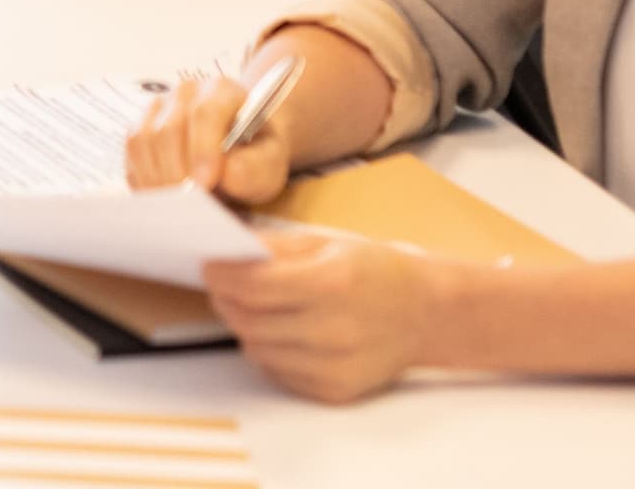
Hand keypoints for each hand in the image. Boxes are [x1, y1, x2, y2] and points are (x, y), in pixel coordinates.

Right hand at [126, 66, 293, 206]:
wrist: (238, 151)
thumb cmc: (255, 156)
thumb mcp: (269, 165)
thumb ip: (255, 169)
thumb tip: (227, 175)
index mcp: (223, 91)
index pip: (205, 113)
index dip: (202, 149)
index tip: (205, 184)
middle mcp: (185, 92)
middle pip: (169, 129)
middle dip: (177, 172)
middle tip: (188, 206)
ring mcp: (159, 108)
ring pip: (144, 140)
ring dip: (157, 178)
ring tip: (176, 208)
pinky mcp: (140, 127)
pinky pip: (131, 154)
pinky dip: (144, 180)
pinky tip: (163, 199)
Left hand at [200, 228, 440, 403]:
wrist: (427, 315)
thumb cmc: (377, 272)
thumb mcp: (329, 242)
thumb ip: (275, 247)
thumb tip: (227, 250)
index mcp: (332, 283)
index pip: (252, 285)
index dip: (221, 274)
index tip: (207, 265)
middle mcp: (334, 329)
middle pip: (248, 319)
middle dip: (225, 299)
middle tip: (221, 284)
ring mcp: (334, 366)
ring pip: (256, 348)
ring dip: (244, 325)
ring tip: (252, 306)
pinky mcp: (334, 391)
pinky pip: (277, 372)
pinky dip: (269, 350)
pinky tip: (281, 331)